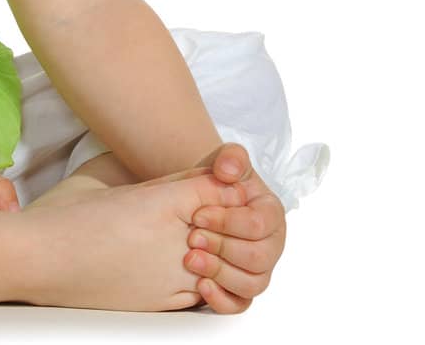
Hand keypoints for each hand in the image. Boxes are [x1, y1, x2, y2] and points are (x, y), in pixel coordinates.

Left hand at [184, 142, 286, 312]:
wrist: (200, 200)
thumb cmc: (216, 181)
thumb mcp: (224, 161)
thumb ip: (231, 158)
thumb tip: (228, 171)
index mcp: (271, 214)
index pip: (257, 224)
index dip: (226, 221)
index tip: (197, 215)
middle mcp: (271, 244)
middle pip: (258, 257)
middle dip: (222, 247)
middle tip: (191, 237)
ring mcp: (259, 268)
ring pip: (252, 283)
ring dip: (220, 272)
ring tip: (190, 259)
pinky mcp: (241, 286)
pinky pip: (241, 303)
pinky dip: (222, 298)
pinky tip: (200, 285)